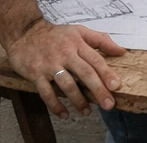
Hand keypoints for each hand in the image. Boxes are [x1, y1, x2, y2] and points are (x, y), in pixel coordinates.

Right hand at [3, 19, 125, 118]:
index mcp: (77, 43)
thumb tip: (121, 51)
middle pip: (85, 73)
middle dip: (98, 90)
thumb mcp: (79, 31)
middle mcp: (65, 54)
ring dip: (78, 100)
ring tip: (87, 112)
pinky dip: (55, 105)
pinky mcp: (36, 74)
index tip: (116, 86)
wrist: (25, 32)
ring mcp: (50, 64)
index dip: (106, 73)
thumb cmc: (55, 34)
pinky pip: (46, 92)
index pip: (95, 60)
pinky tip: (64, 114)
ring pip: (67, 85)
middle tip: (108, 104)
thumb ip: (101, 40)